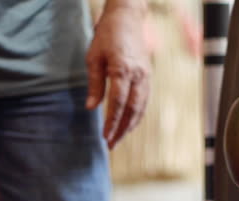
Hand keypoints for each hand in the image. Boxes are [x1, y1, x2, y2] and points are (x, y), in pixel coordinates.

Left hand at [86, 6, 151, 148]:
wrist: (128, 18)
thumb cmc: (107, 36)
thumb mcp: (94, 58)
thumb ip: (95, 85)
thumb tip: (91, 108)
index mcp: (123, 70)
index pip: (118, 103)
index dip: (111, 122)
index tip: (104, 137)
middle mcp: (138, 76)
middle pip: (132, 110)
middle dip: (122, 129)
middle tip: (111, 145)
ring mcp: (146, 76)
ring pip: (141, 107)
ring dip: (130, 125)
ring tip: (119, 139)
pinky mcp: (148, 76)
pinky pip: (144, 100)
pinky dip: (137, 115)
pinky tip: (129, 123)